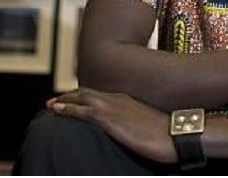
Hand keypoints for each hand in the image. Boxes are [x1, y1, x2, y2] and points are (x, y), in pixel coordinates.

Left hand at [46, 87, 175, 163]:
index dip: (84, 96)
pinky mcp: (109, 118)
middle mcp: (118, 98)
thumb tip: (131, 130)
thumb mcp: (148, 124)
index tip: (73, 99)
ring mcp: (113, 106)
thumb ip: (135, 123)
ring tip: (51, 104)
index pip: (101, 95)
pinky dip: (67, 108)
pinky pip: (82, 110)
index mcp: (128, 100)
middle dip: (71, 96)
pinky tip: (56, 110)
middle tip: (55, 100)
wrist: (176, 134)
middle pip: (88, 93)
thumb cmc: (168, 133)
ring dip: (64, 99)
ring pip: (82, 98)